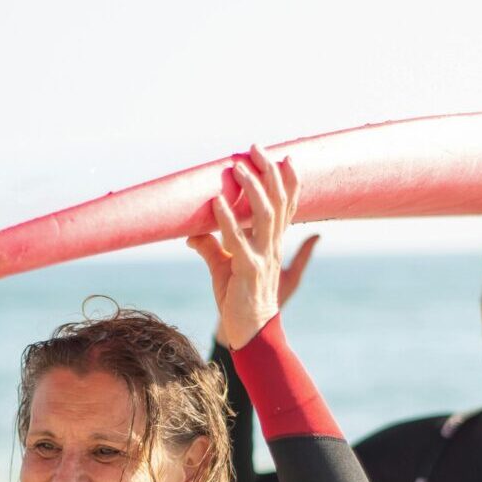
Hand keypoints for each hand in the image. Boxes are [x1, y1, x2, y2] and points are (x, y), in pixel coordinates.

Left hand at [189, 145, 299, 349]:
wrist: (250, 332)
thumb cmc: (238, 299)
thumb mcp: (223, 268)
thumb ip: (211, 247)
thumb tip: (192, 233)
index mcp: (272, 244)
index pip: (286, 207)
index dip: (289, 181)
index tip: (284, 157)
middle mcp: (272, 246)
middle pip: (278, 202)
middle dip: (269, 173)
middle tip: (255, 149)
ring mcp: (263, 257)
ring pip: (264, 216)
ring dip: (250, 189)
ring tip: (237, 167)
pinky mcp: (248, 271)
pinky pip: (238, 241)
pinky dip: (227, 220)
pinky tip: (217, 203)